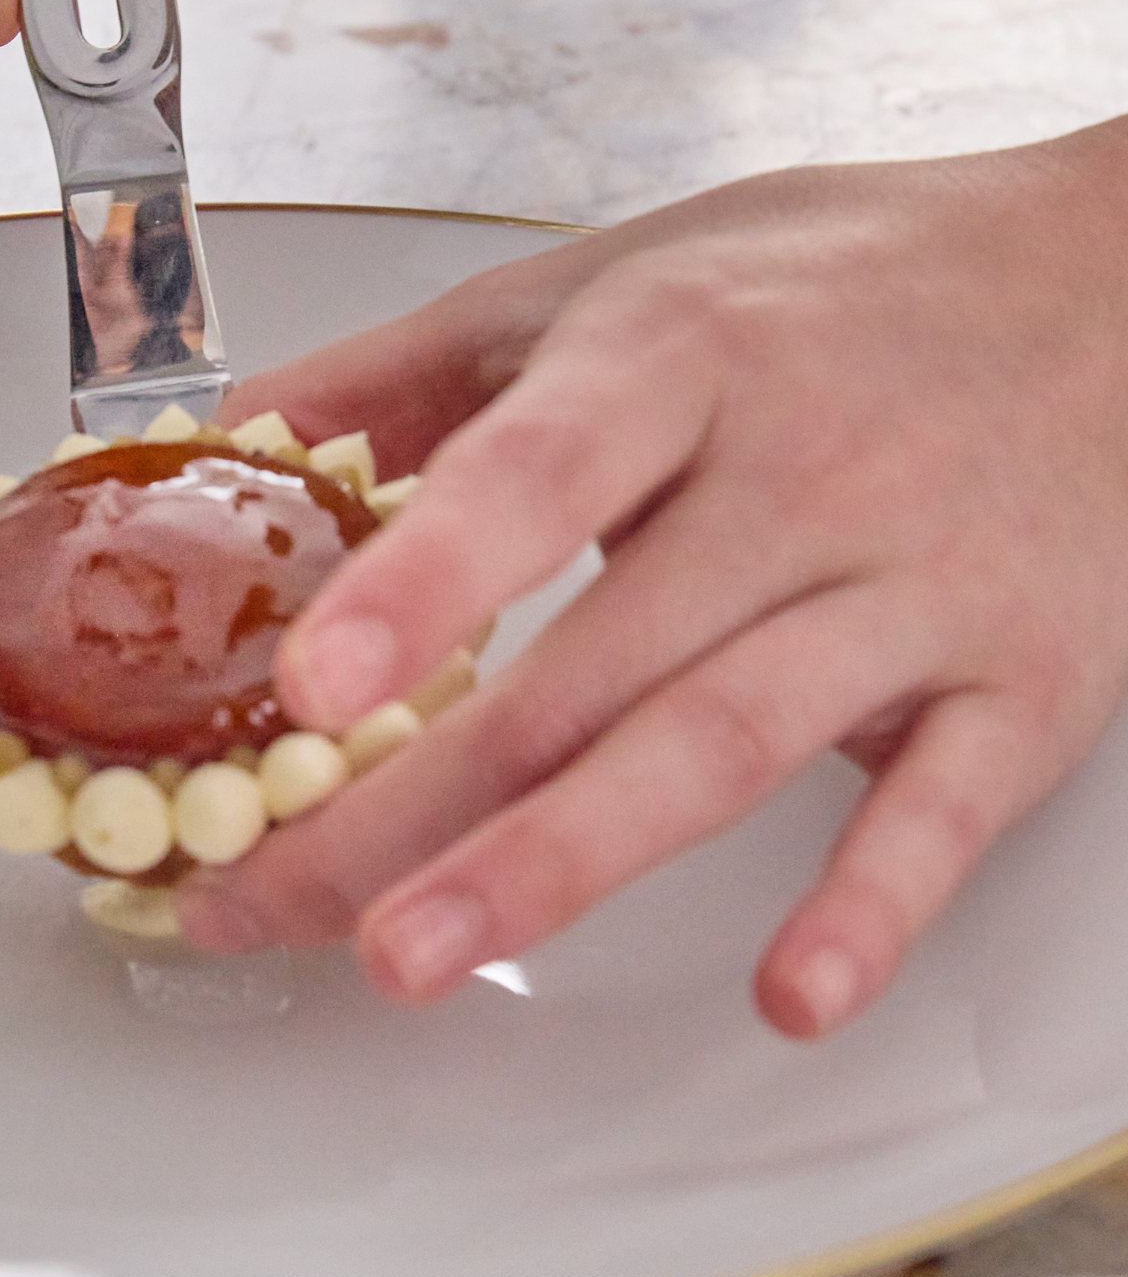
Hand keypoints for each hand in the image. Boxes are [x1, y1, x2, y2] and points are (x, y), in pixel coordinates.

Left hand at [178, 124, 1127, 1037]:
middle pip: (588, 665)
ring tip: (413, 956)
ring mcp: (915, 589)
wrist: (1115, 285)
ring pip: (722, 745)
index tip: (305, 685)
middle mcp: (799, 476)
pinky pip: (943, 808)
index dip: (418, 582)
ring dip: (562, 864)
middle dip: (413, 800)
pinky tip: (788, 996)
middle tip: (267, 895)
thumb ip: (415, 370)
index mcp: (677, 358)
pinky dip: (869, 904)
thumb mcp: (608, 280)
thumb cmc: (832, 284)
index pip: (535, 471)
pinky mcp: (1025, 682)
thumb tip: (236, 440)